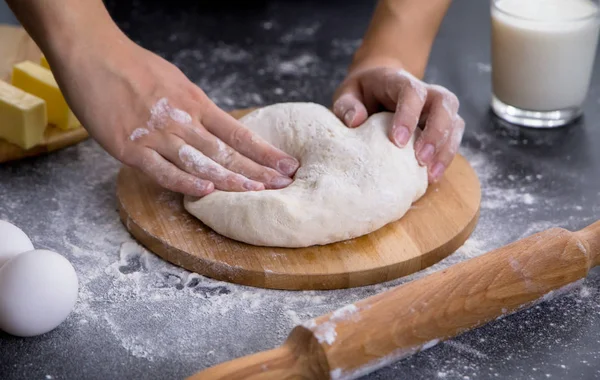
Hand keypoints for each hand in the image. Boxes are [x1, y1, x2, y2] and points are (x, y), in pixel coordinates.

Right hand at [50, 38, 298, 196]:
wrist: (93, 53)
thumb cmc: (134, 66)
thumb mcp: (177, 83)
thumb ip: (195, 109)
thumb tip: (216, 129)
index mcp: (196, 103)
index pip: (239, 134)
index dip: (265, 152)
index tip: (286, 165)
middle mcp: (183, 120)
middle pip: (226, 152)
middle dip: (257, 171)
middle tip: (282, 185)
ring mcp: (157, 135)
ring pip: (200, 163)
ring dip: (230, 180)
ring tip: (256, 193)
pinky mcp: (130, 148)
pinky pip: (162, 171)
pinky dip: (184, 183)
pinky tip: (205, 192)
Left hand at [333, 65, 464, 182]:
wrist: (376, 90)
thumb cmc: (361, 94)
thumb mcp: (347, 94)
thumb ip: (346, 106)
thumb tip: (355, 121)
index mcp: (399, 81)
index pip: (413, 91)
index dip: (409, 114)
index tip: (397, 141)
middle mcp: (426, 92)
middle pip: (444, 103)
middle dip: (436, 132)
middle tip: (420, 159)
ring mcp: (437, 109)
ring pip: (455, 122)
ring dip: (446, 149)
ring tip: (430, 174)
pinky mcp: (442, 126)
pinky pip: (453, 139)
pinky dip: (446, 158)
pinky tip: (432, 177)